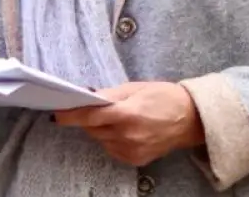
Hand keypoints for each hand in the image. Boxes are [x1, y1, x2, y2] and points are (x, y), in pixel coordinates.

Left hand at [52, 81, 205, 167]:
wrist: (192, 119)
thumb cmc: (164, 97)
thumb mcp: (135, 88)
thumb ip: (109, 95)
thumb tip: (85, 96)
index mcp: (127, 114)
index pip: (89, 116)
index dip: (70, 115)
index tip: (56, 113)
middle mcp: (128, 135)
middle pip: (92, 128)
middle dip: (88, 118)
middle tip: (96, 108)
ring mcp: (132, 150)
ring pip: (100, 139)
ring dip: (100, 128)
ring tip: (117, 118)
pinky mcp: (136, 159)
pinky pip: (112, 148)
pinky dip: (111, 139)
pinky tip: (124, 130)